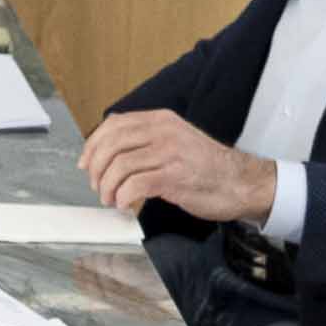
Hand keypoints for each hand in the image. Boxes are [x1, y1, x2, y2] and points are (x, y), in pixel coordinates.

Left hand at [78, 105, 268, 223]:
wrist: (240, 182)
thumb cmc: (207, 167)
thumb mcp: (175, 140)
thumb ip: (147, 140)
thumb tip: (111, 152)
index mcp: (161, 120)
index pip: (114, 124)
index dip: (93, 144)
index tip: (86, 163)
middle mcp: (164, 132)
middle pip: (112, 144)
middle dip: (97, 168)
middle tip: (97, 186)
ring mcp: (170, 154)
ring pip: (120, 165)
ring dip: (108, 187)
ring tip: (111, 199)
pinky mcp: (174, 177)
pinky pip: (136, 184)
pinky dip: (123, 197)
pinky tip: (125, 205)